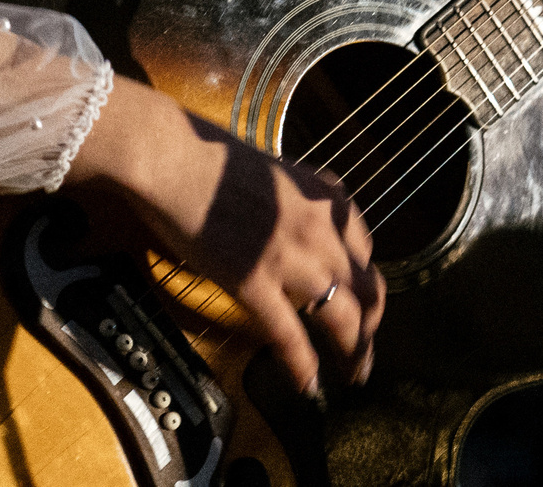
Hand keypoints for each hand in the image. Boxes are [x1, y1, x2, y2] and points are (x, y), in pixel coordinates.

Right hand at [68, 80, 382, 393]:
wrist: (171, 157)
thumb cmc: (210, 160)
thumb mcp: (276, 173)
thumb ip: (300, 201)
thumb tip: (306, 223)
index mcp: (327, 199)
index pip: (366, 253)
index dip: (368, 286)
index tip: (362, 307)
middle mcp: (320, 228)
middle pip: (366, 290)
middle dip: (371, 328)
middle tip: (365, 354)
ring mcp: (289, 256)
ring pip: (341, 316)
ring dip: (354, 352)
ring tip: (353, 376)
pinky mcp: (253, 280)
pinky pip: (289, 334)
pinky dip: (303, 366)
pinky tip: (308, 386)